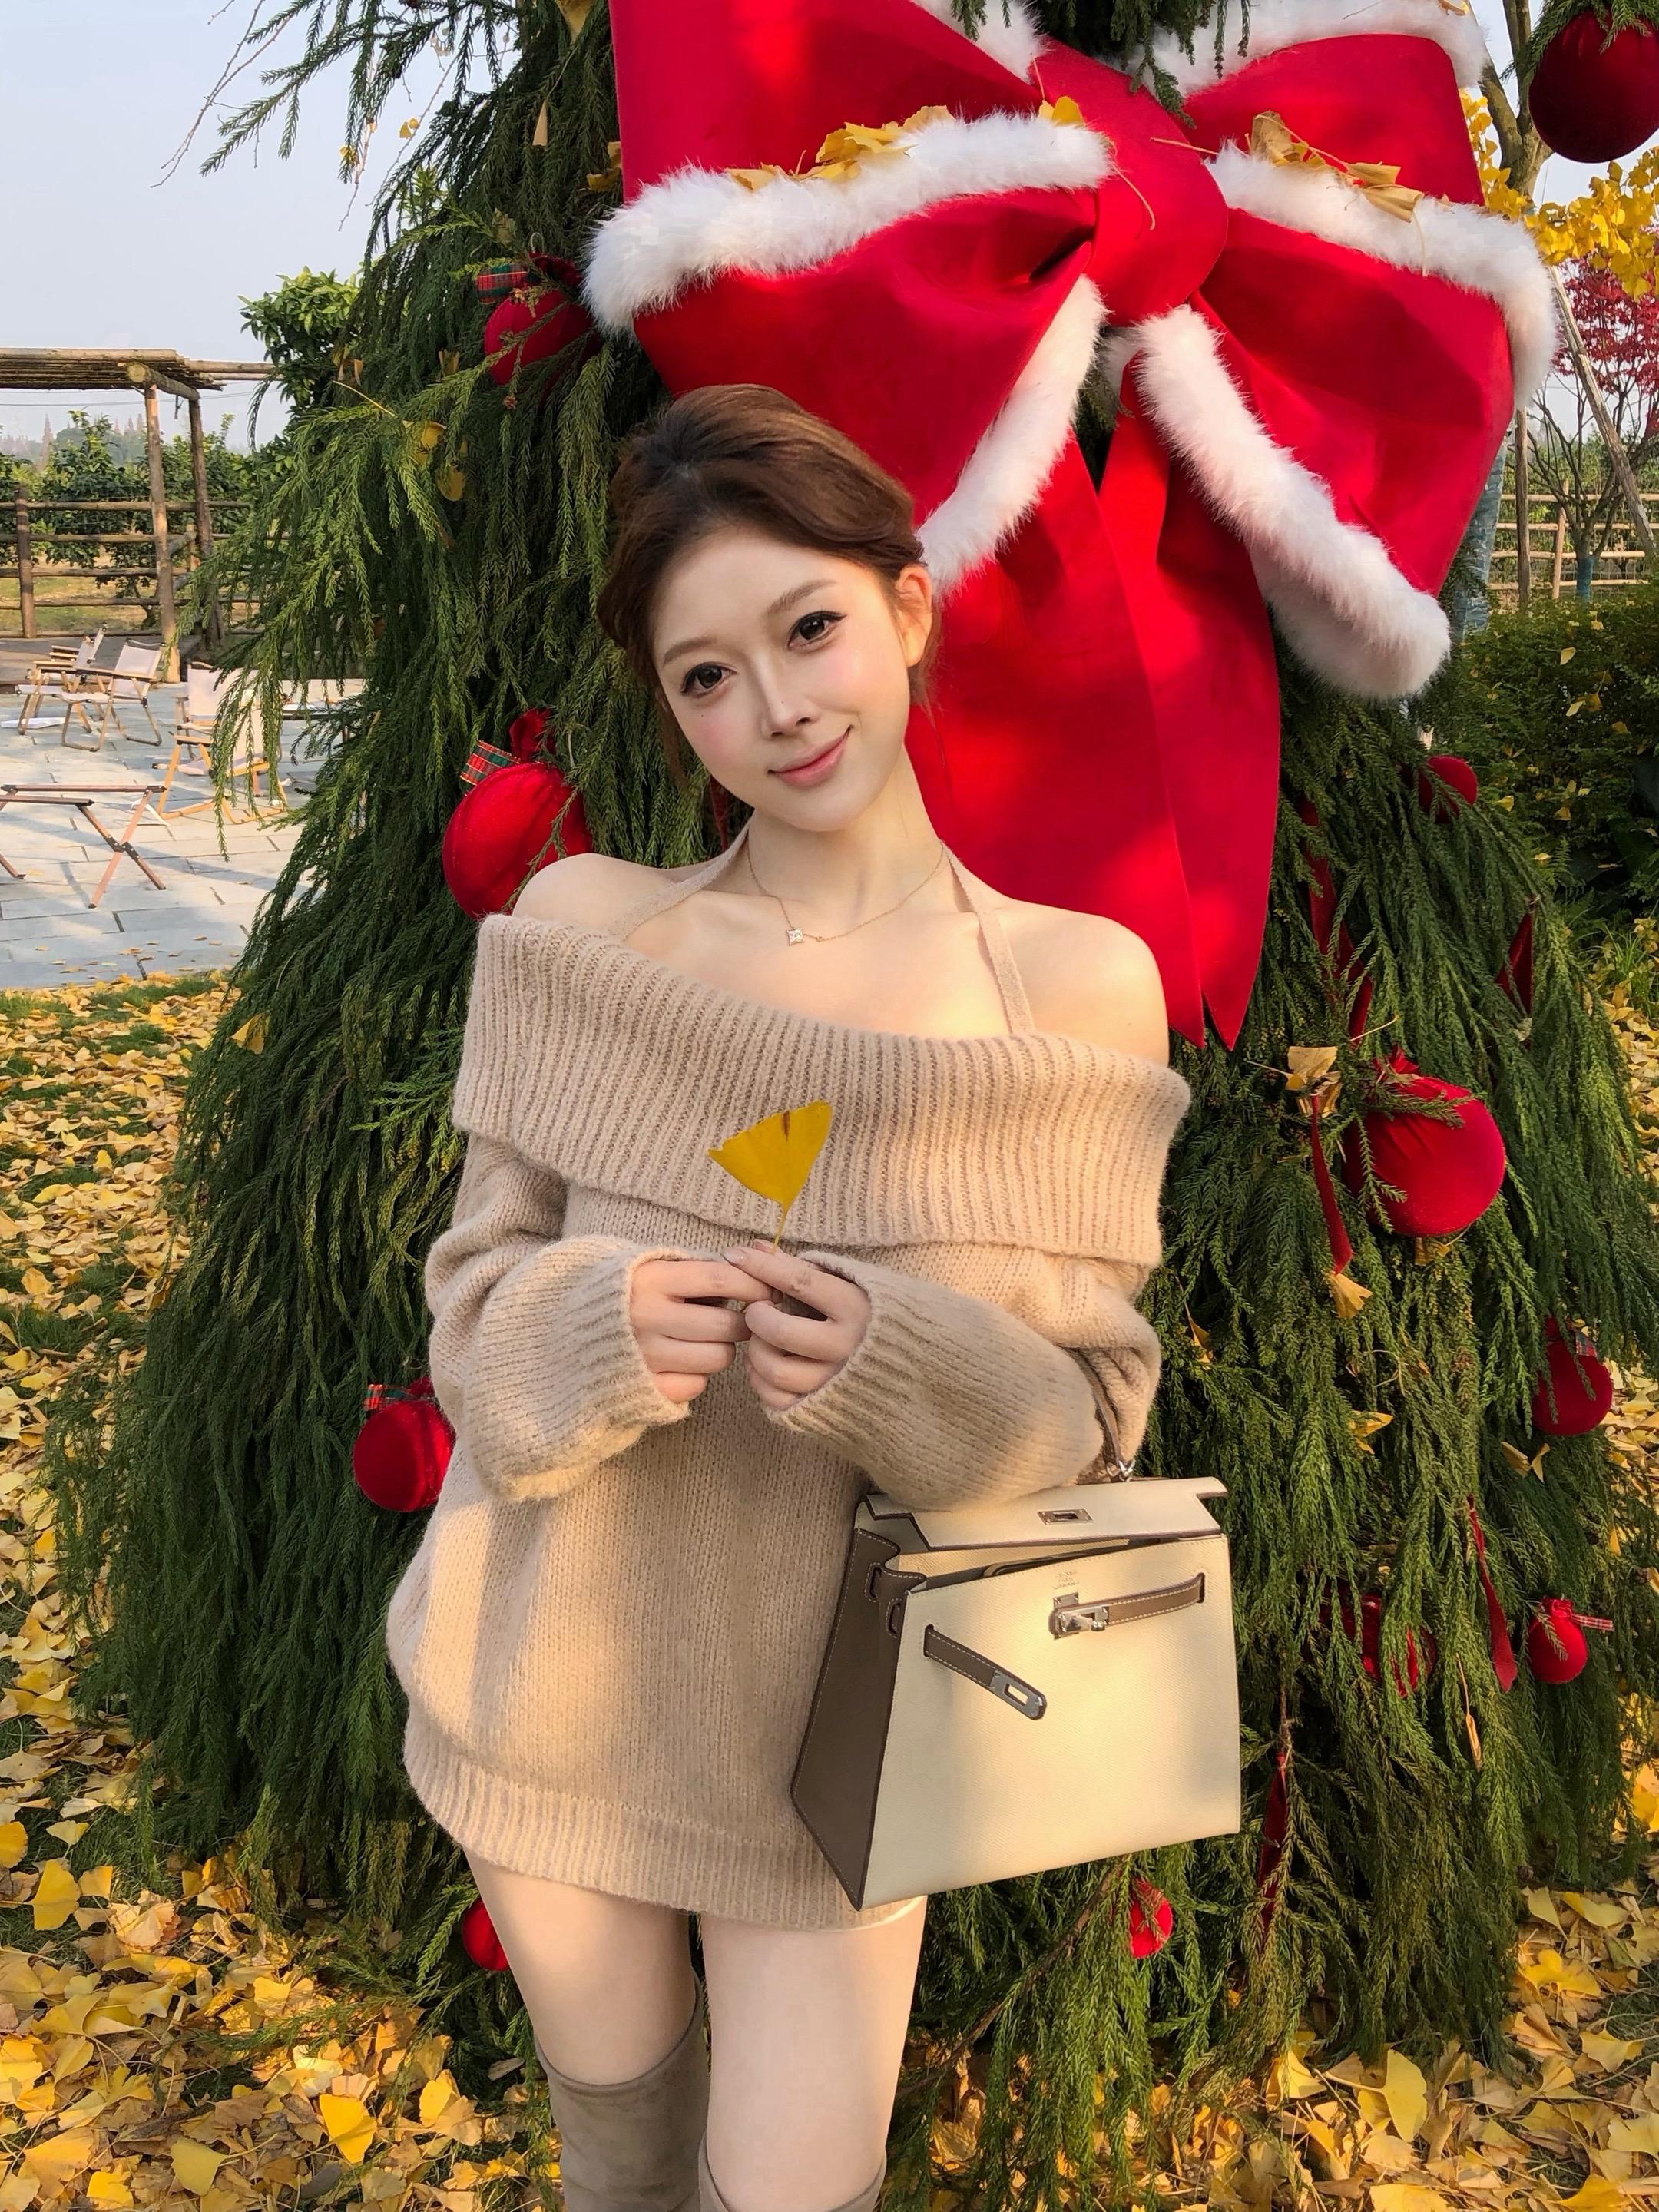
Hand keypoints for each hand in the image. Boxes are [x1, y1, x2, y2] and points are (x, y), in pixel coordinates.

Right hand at [627, 1255, 773, 1404]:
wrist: (580, 1329)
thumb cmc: (636, 1292)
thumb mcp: (661, 1268)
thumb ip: (703, 1269)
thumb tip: (760, 1277)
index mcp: (652, 1279)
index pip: (720, 1279)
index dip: (753, 1286)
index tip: (769, 1290)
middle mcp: (647, 1317)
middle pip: (726, 1325)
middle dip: (746, 1322)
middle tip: (745, 1318)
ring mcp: (645, 1355)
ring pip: (719, 1357)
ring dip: (724, 1347)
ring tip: (710, 1337)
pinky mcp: (646, 1385)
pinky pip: (698, 1383)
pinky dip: (700, 1373)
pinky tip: (688, 1358)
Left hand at [719, 1241, 871, 1412]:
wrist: (913, 1362)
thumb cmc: (872, 1314)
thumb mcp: (847, 1284)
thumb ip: (801, 1269)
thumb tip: (756, 1247)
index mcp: (856, 1308)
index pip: (799, 1282)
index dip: (762, 1267)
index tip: (737, 1255)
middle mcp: (847, 1347)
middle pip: (781, 1332)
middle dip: (756, 1316)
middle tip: (756, 1309)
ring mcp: (835, 1380)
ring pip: (776, 1370)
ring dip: (756, 1351)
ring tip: (759, 1339)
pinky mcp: (823, 1407)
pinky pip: (777, 1399)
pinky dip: (760, 1381)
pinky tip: (764, 1363)